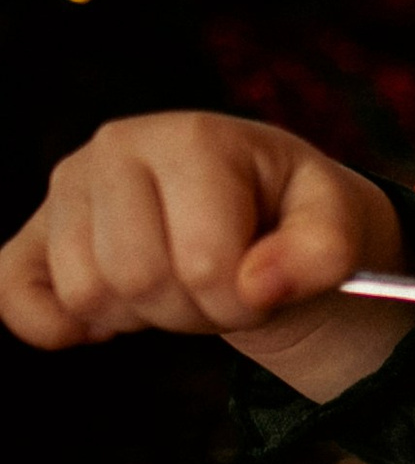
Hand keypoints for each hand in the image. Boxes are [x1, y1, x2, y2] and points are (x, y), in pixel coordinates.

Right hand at [0, 110, 410, 396]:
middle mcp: (116, 148)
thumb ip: (323, 252)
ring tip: (178, 282)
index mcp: (192, 138)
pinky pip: (14, 297)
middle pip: (137, 279)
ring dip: (145, 316)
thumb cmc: (291, 213)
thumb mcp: (334, 224)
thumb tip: (257, 283)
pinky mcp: (33, 234)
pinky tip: (109, 319)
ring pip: (86, 295)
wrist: (256, 212)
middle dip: (193, 309)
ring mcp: (66, 189)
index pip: (203, 261)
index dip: (242, 299)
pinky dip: (57, 326)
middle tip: (220, 286)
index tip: (262, 284)